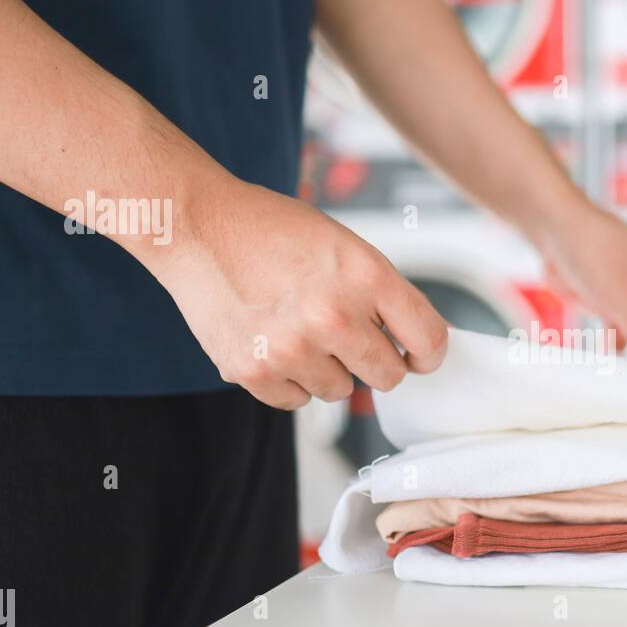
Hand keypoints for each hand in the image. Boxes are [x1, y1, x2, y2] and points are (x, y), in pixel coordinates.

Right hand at [155, 179, 447, 409]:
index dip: (427, 354)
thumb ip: (383, 296)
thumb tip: (417, 345)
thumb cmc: (272, 231)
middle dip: (375, 362)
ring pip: (340, 392)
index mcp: (366, 276)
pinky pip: (296, 400)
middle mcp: (333, 315)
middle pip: (389, 376)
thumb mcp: (345, 246)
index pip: (429, 340)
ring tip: (297, 328)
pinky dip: (288, 380)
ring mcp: (292, 347)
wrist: (197, 225)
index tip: (418, 357)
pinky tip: (271, 342)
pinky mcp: (254, 371)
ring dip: (326, 369)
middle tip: (349, 340)